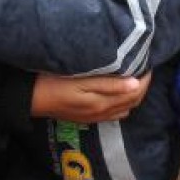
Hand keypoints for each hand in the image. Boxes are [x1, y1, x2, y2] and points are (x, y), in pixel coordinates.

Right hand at [31, 72, 151, 122]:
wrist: (32, 98)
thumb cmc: (55, 81)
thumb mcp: (82, 80)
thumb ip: (109, 83)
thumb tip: (135, 83)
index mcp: (103, 102)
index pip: (135, 92)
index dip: (145, 79)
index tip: (148, 62)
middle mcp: (102, 113)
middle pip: (133, 101)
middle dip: (143, 86)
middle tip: (145, 67)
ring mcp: (95, 116)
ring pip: (125, 107)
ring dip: (134, 94)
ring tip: (136, 77)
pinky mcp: (88, 117)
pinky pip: (114, 113)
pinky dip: (123, 102)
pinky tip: (121, 92)